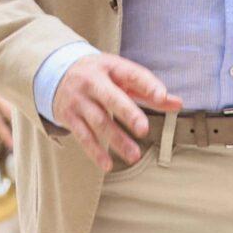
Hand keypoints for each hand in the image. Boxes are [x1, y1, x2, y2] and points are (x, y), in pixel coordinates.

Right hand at [51, 53, 181, 169]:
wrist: (55, 73)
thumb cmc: (100, 75)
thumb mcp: (122, 75)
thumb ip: (149, 90)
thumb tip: (178, 104)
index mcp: (110, 67)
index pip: (132, 74)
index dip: (147, 85)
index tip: (162, 96)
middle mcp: (92, 83)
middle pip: (111, 99)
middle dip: (128, 114)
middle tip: (144, 129)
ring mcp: (78, 101)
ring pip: (99, 122)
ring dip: (117, 140)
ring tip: (135, 155)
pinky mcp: (69, 117)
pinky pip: (83, 136)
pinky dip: (95, 152)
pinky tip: (107, 164)